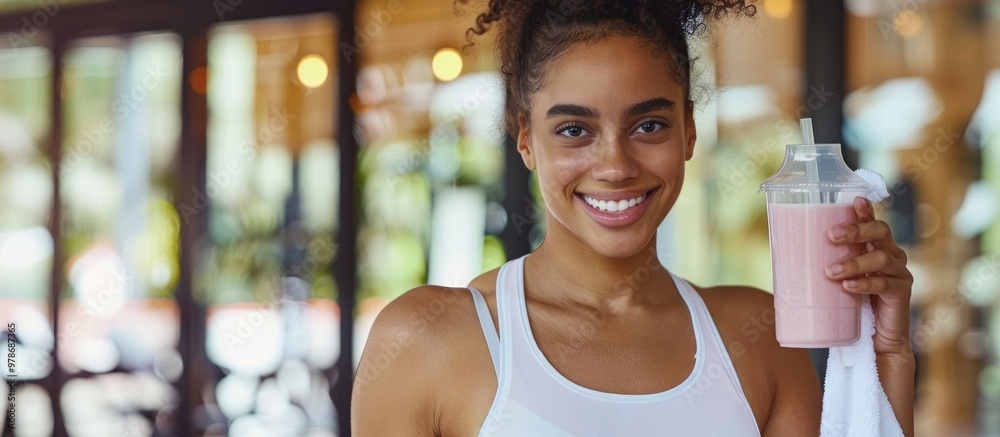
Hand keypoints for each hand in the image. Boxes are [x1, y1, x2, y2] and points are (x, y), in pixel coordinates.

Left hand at [825, 196, 913, 355]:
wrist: (875, 341)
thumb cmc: (851, 306)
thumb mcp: (837, 281)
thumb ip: (822, 265)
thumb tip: (780, 256)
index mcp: (875, 247)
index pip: (872, 222)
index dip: (865, 210)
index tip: (854, 200)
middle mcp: (891, 255)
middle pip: (880, 232)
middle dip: (856, 230)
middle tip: (831, 236)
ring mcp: (899, 273)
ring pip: (881, 257)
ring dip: (853, 262)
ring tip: (830, 272)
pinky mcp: (901, 293)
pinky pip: (885, 284)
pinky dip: (865, 283)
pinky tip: (849, 286)